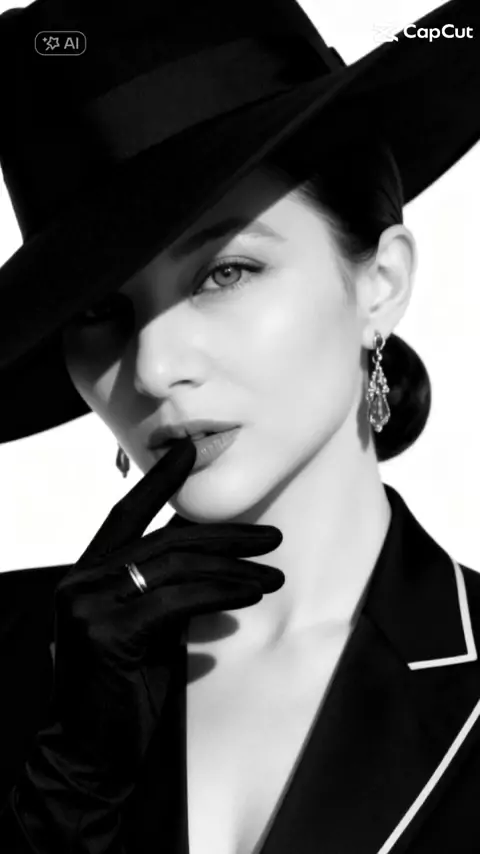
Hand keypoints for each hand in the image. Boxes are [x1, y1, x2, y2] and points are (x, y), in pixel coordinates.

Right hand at [0, 437, 283, 852]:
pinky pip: (178, 601)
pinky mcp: (106, 632)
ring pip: (177, 567)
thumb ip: (165, 587)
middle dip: (227, 535)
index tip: (189, 449)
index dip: (159, 481)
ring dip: (235, 569)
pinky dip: (221, 593)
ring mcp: (88, 604)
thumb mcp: (147, 626)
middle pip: (166, 541)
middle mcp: (81, 580)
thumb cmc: (124, 690)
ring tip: (274, 574)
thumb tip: (209, 554)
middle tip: (273, 535)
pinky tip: (252, 594)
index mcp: (86, 573)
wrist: (91, 755)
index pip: (126, 514)